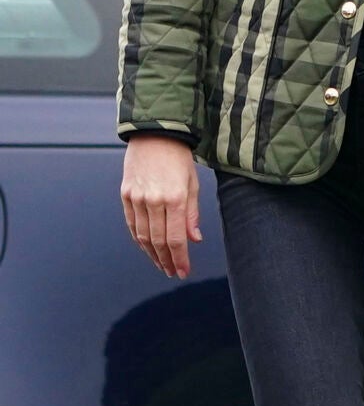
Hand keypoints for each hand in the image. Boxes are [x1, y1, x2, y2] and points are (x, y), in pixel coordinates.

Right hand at [120, 136, 201, 278]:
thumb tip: (194, 239)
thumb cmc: (178, 157)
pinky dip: (139, 239)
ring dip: (152, 254)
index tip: (183, 272)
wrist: (155, 133)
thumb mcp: (192, 182)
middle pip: (158, 241)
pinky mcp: (126, 195)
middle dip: (166, 261)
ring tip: (161, 264)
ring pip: (143, 236)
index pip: (176, 238)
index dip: (179, 259)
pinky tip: (146, 248)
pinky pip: (132, 224)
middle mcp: (154, 200)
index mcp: (175, 197)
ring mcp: (137, 198)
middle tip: (172, 272)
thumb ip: (192, 214)